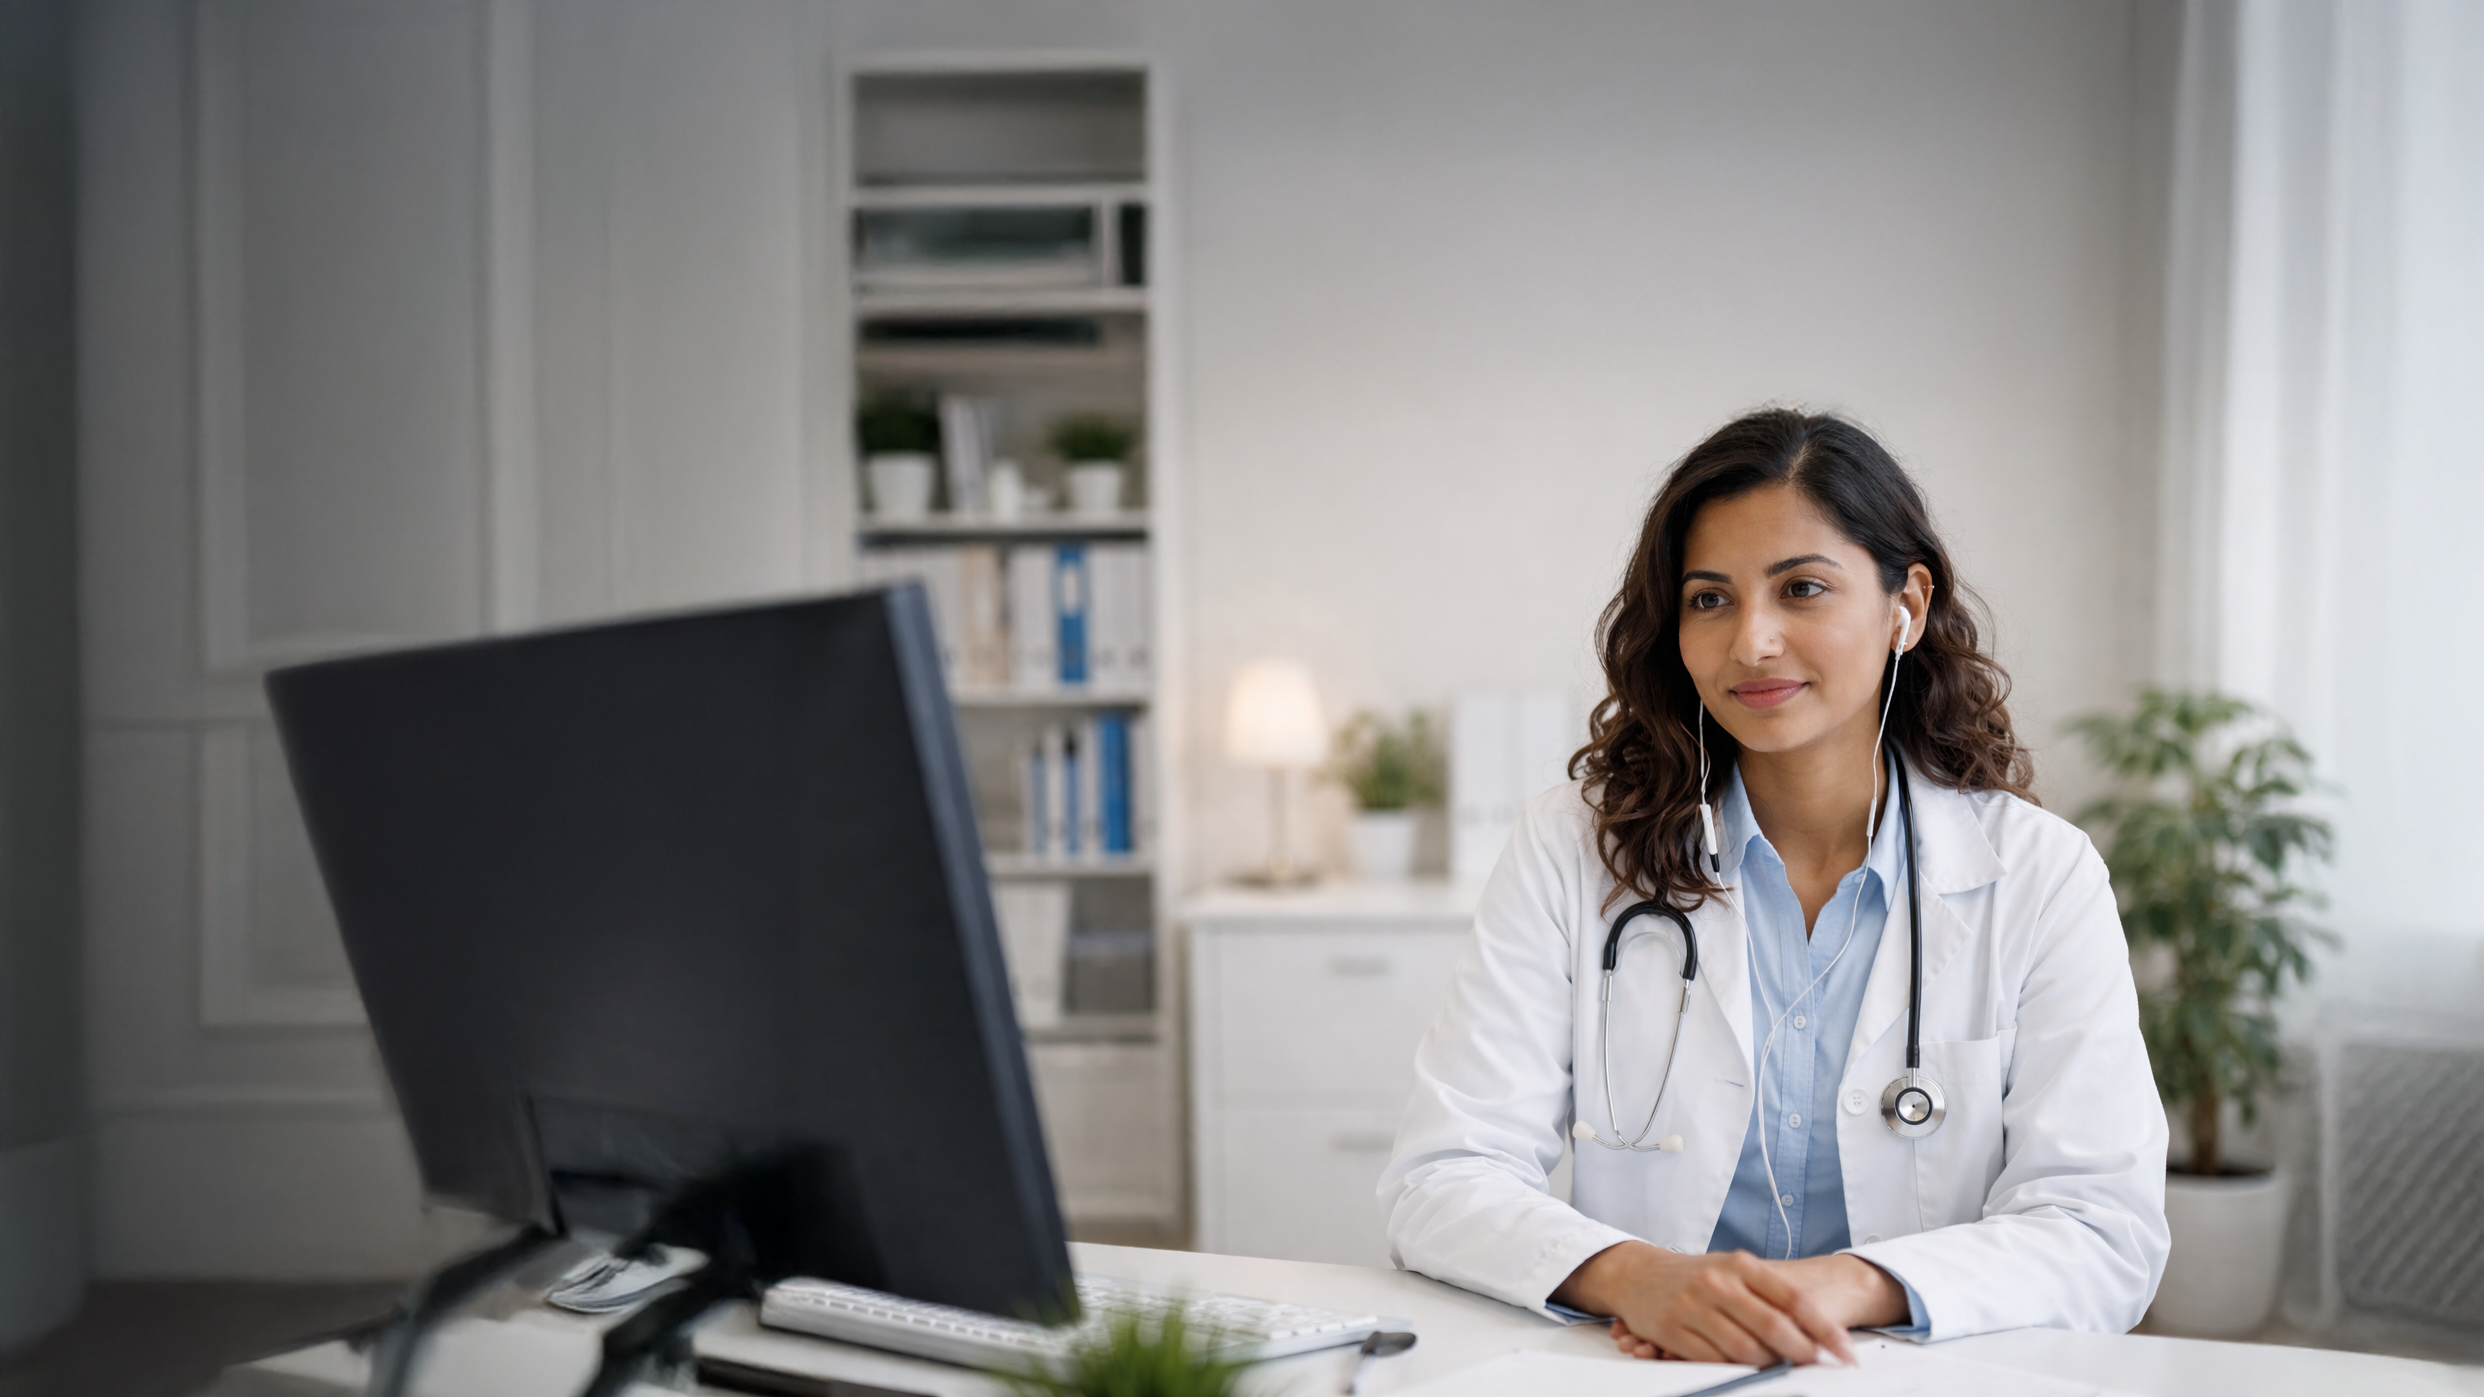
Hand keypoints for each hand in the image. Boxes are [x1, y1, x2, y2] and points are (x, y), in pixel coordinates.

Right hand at [1551, 1242, 1905, 1364]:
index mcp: (1741, 1265)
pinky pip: (1713, 1360)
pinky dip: (1734, 1369)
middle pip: (1773, 1326)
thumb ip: (1770, 1296)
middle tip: (1819, 1365)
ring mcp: (1694, 1306)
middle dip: (1803, 1352)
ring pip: (1745, 1349)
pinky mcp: (1673, 1330)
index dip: (1824, 1328)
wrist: (1637, 1273)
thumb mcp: (1734, 1271)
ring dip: (1769, 1365)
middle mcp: (1718, 1282)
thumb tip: (1816, 1331)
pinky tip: (1744, 1368)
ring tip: (1780, 1367)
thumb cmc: (1696, 1275)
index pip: (1793, 1299)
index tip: (1845, 1350)